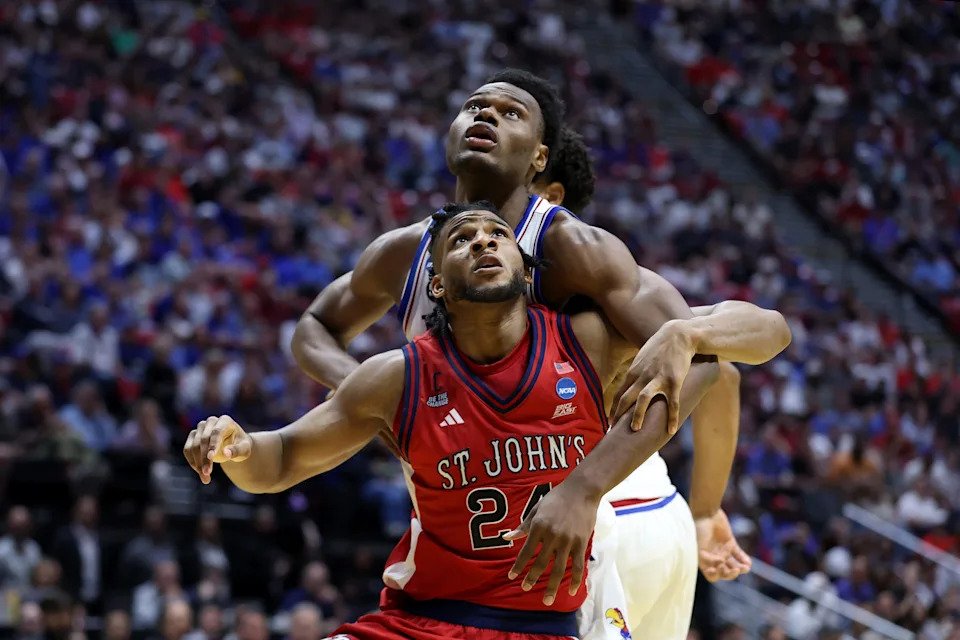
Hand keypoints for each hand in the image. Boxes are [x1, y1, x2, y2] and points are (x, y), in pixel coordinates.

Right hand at [183, 415, 252, 483]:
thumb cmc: (240, 446)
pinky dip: (192, 462)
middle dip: (204, 458)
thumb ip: (237, 450)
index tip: (211, 457)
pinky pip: (187, 449)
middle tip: (207, 473)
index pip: (216, 432)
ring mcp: (200, 428)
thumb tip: (226, 453)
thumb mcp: (244, 449)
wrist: (233, 446)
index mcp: (225, 421)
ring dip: (197, 463)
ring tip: (205, 477)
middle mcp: (211, 422)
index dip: (213, 444)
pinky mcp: (193, 436)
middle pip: (203, 439)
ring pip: (194, 446)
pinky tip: (200, 472)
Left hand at [504, 484, 597, 605]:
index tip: (511, 576)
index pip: (526, 551)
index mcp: (539, 526)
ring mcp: (568, 541)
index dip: (518, 565)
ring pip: (559, 569)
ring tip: (546, 600)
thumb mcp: (536, 509)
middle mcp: (552, 535)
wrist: (581, 490)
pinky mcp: (581, 543)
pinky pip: (578, 566)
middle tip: (525, 588)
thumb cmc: (556, 498)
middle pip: (541, 563)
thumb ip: (523, 526)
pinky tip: (571, 591)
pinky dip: (575, 580)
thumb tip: (506, 538)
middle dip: (532, 578)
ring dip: (551, 586)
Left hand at [612, 319, 695, 433]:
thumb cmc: (660, 348)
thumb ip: (635, 372)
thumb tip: (628, 384)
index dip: (614, 409)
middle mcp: (642, 376)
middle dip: (618, 415)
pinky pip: (672, 403)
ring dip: (637, 415)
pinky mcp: (674, 381)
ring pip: (643, 399)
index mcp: (633, 372)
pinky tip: (671, 430)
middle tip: (614, 431)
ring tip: (635, 429)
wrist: (679, 335)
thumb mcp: (642, 358)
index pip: (619, 393)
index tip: (610, 421)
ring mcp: (658, 378)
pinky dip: (671, 417)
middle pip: (626, 397)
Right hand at [695, 509, 751, 581]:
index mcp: (703, 560)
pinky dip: (744, 560)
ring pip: (733, 565)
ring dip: (740, 569)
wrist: (705, 512)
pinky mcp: (730, 543)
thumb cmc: (698, 529)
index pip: (712, 575)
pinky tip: (748, 563)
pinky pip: (739, 555)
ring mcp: (722, 551)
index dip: (716, 576)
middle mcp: (713, 557)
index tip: (719, 570)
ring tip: (745, 568)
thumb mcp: (698, 546)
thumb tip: (719, 566)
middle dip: (730, 574)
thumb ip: (707, 559)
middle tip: (736, 570)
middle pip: (724, 572)